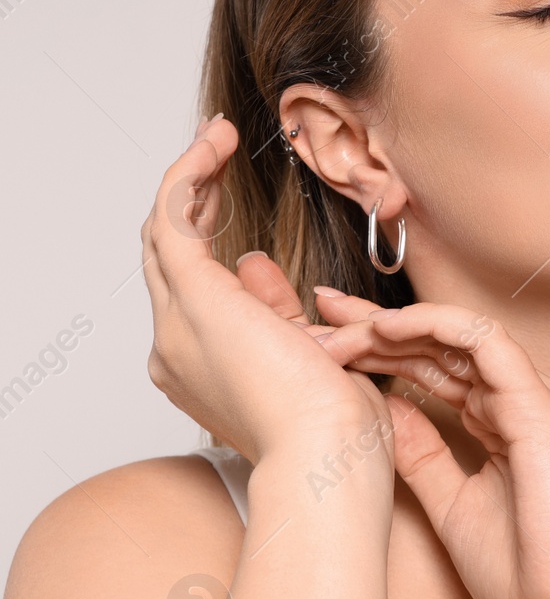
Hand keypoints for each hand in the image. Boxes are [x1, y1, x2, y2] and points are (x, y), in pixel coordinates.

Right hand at [141, 115, 392, 462]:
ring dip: (189, 182)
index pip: (197, 298)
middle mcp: (176, 349)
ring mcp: (178, 324)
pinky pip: (175, 216)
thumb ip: (281, 315)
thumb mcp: (312, 363)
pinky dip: (191, 174)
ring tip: (217, 141)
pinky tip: (215, 144)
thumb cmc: (336, 432)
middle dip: (190, 206)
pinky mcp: (195, 297)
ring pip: (164, 236)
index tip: (233, 217)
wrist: (328, 457)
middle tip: (215, 160)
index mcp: (203, 372)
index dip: (212, 251)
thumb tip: (253, 263)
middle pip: (168, 261)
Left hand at [307, 289, 549, 598]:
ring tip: (339, 326)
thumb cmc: (528, 572)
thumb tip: (385, 411)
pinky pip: (485, 343)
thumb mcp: (452, 505)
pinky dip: (435, 325)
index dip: (381, 349)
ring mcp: (532, 398)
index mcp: (503, 423)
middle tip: (319, 315)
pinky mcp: (538, 404)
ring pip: (457, 335)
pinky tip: (387, 326)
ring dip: (394, 324)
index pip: (436, 368)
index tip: (326, 343)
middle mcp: (519, 401)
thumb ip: (423, 455)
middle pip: (440, 344)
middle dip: (375, 326)